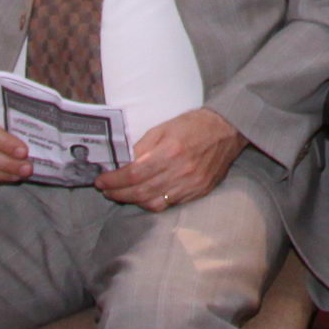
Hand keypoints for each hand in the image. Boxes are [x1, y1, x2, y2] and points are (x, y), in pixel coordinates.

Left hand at [97, 107, 247, 213]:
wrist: (227, 130)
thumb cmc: (193, 125)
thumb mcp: (163, 128)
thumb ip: (142, 147)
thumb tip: (122, 163)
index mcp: (170, 152)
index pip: (134, 174)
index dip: (114, 180)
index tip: (101, 180)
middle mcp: (181, 171)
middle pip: (141, 192)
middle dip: (119, 193)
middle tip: (106, 190)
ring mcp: (191, 185)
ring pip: (154, 203)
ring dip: (133, 201)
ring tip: (122, 194)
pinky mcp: (198, 191)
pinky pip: (169, 204)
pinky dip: (152, 202)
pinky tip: (143, 196)